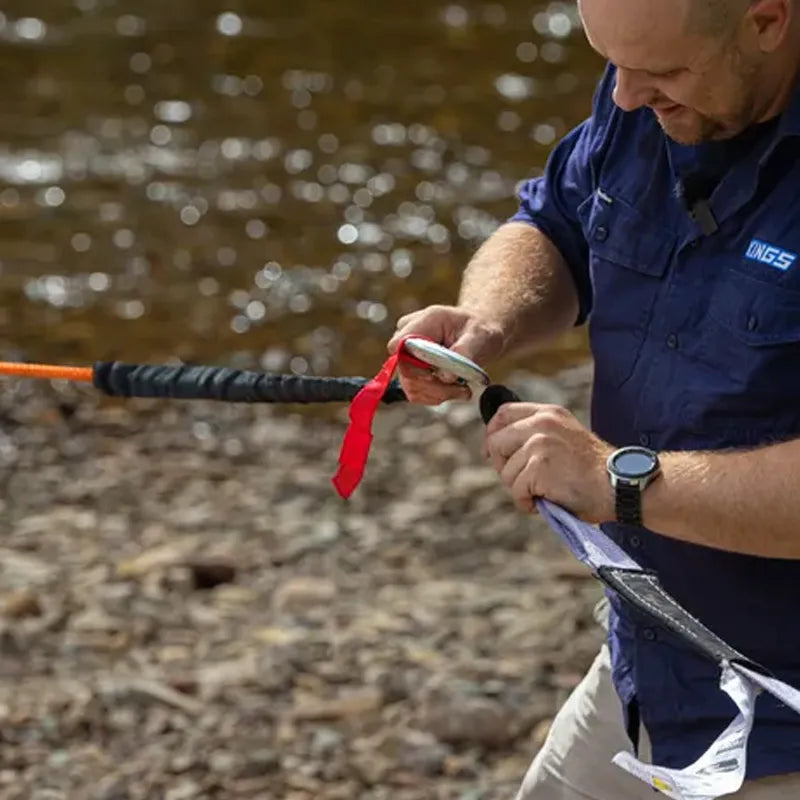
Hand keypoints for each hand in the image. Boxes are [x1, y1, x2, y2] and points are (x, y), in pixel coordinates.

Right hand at [387, 305, 503, 404]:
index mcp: (424, 321)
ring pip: (411, 386)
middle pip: (405, 371)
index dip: (414, 365)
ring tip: (462, 389)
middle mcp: (410, 338)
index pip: (398, 346)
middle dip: (434, 386)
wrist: (481, 334)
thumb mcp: (480, 335)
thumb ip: (464, 352)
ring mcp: (409, 356)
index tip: (440, 375)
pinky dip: (437, 397)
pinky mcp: (413, 372)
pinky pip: (417, 393)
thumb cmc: (480, 329)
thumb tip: (446, 376)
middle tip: (462, 389)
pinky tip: (454, 390)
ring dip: (438, 394)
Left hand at [483, 402, 614, 522]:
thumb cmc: (593, 470)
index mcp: (548, 414)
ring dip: (519, 489)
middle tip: (522, 482)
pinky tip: (543, 502)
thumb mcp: (564, 437)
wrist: (620, 485)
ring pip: (505, 472)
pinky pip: (516, 490)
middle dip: (502, 467)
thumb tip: (498, 448)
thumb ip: (537, 435)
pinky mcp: (539, 467)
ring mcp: (539, 444)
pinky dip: (526, 502)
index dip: (492, 434)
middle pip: (496, 442)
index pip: (503, 413)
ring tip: (543, 492)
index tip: (492, 452)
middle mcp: (542, 423)